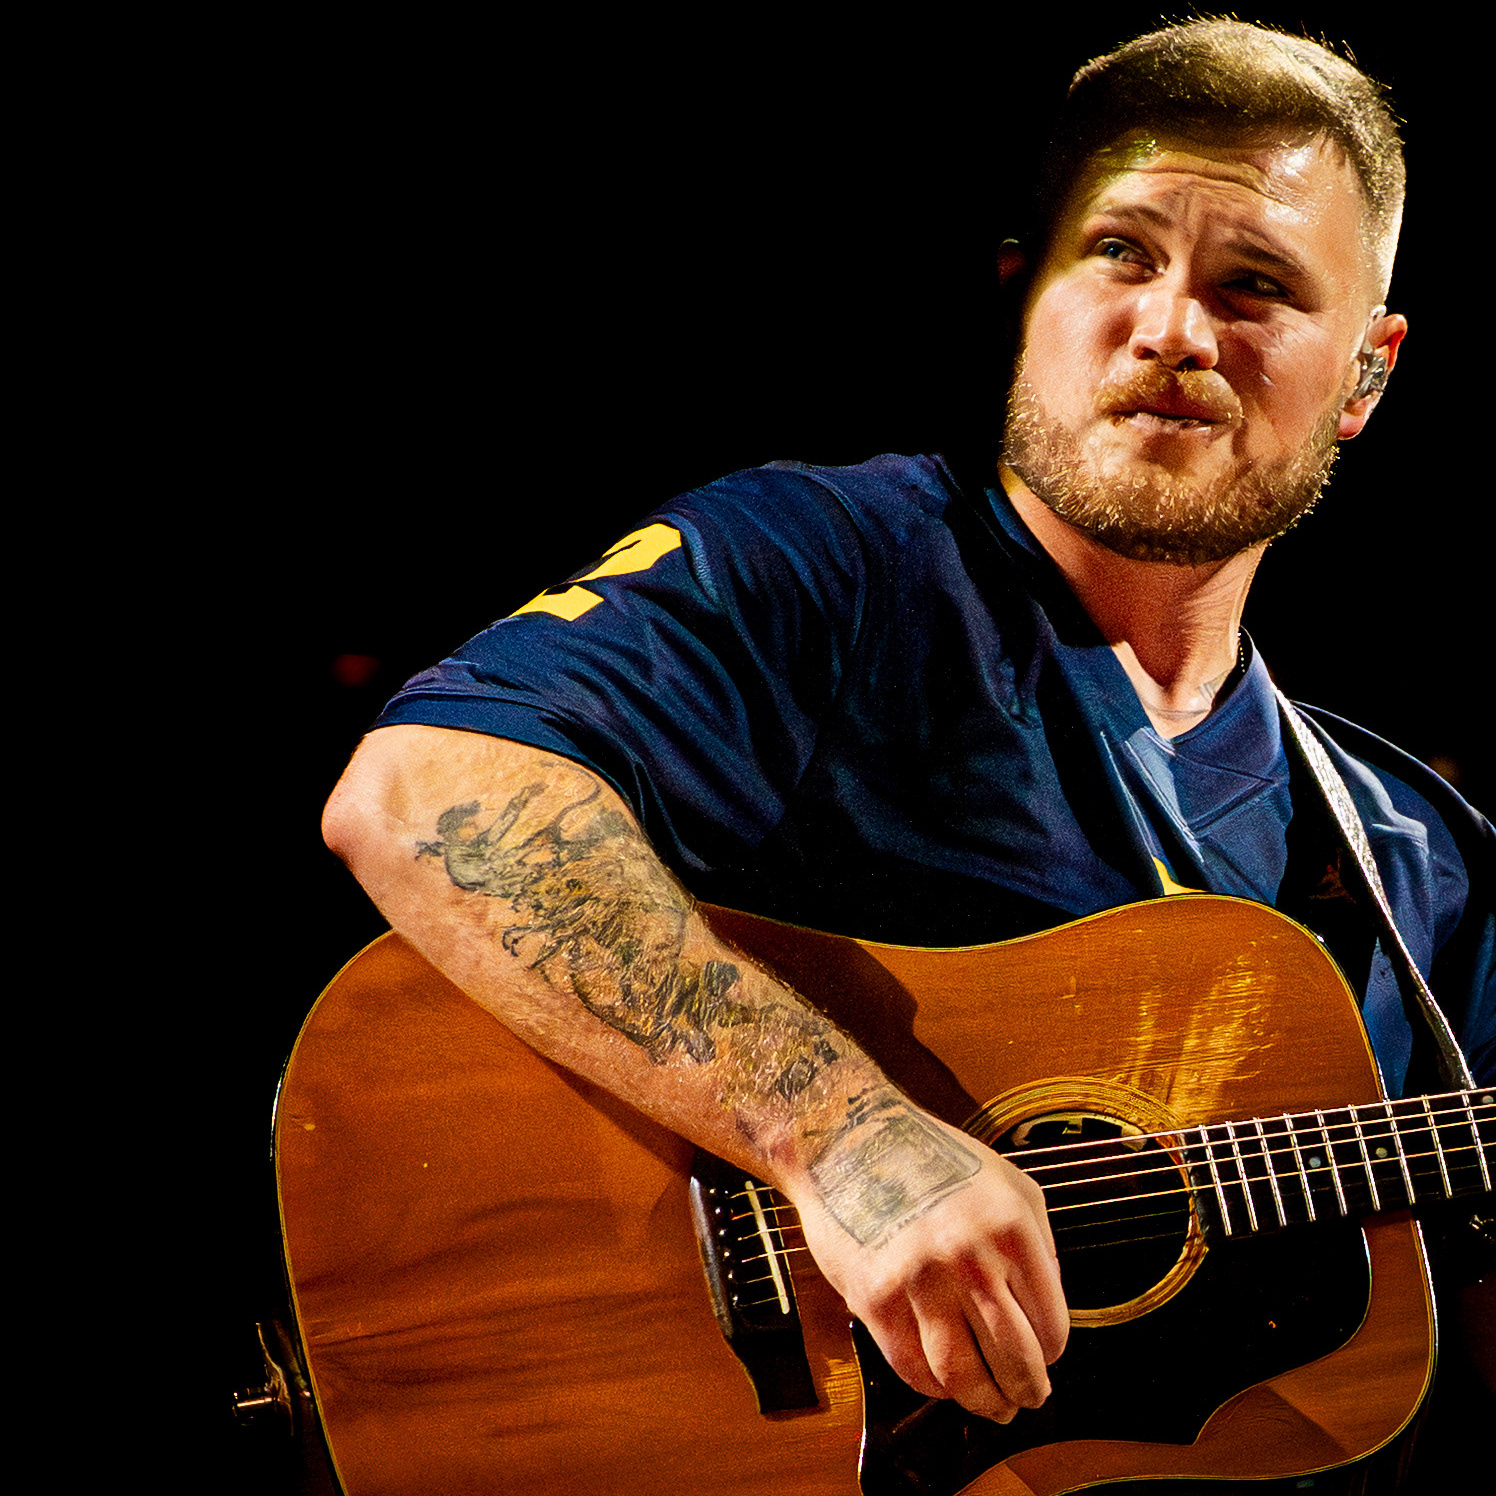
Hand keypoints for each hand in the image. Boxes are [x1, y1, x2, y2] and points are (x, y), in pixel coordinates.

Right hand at [789, 1104, 1067, 1422]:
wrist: (848, 1139)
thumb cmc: (927, 1154)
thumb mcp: (1007, 1181)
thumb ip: (1037, 1242)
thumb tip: (1047, 1306)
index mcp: (1009, 1228)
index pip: (1051, 1325)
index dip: (1052, 1352)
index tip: (1046, 1357)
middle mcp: (968, 1256)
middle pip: (1014, 1359)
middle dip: (1027, 1390)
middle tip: (1028, 1399)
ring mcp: (918, 1281)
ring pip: (963, 1376)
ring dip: (984, 1402)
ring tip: (993, 1405)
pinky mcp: (875, 1298)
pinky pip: (911, 1366)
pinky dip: (932, 1386)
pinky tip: (943, 1382)